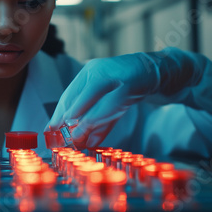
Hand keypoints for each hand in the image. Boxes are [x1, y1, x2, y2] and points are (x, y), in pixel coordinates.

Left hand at [46, 47, 202, 147]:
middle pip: (78, 98)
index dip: (58, 114)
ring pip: (96, 104)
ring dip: (85, 126)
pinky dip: (103, 124)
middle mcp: (100, 70)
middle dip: (67, 121)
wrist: (162, 70)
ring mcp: (116, 75)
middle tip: (59, 138)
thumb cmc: (130, 84)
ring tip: (75, 141)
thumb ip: (95, 114)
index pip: (69, 94)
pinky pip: (114, 107)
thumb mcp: (109, 96)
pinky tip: (94, 140)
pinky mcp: (132, 83)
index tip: (49, 130)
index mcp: (91, 71)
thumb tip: (74, 133)